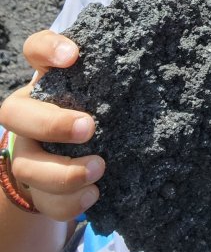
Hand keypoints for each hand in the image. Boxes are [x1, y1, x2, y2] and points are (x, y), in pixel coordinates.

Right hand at [0, 31, 103, 220]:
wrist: (77, 154)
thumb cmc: (98, 107)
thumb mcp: (104, 87)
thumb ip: (114, 73)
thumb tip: (156, 58)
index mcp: (47, 79)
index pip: (35, 49)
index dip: (48, 49)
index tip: (74, 55)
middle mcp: (28, 112)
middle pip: (13, 112)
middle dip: (51, 123)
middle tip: (89, 127)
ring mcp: (27, 152)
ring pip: (26, 166)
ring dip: (63, 172)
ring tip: (100, 167)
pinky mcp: (37, 187)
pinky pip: (43, 200)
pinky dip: (68, 202)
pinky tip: (94, 194)